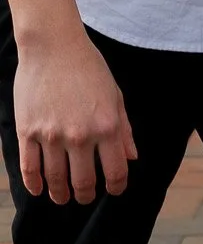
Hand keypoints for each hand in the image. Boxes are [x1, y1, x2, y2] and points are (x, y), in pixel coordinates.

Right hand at [14, 33, 135, 204]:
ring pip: (56, 179)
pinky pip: (30, 167)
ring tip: (63, 198)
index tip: (114, 190)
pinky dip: (34, 184)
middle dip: (86, 195)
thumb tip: (132, 158)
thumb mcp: (115, 96)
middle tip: (85, 198)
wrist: (54, 46)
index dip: (116, 186)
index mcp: (107, 126)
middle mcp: (81, 135)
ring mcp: (52, 135)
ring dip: (60, 194)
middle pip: (84, 181)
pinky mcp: (28, 131)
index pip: (115, 171)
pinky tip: (39, 190)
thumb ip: (124, 129)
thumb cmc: (89, 68)